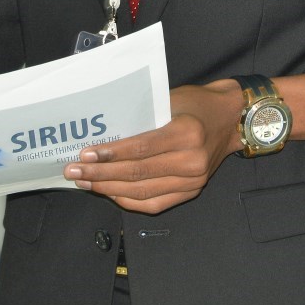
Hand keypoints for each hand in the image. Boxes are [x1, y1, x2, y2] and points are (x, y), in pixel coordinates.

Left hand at [64, 80, 241, 214]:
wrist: (230, 118)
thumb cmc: (195, 103)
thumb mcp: (169, 100)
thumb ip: (141, 119)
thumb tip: (102, 135)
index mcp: (186, 132)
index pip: (140, 148)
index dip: (109, 155)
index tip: (84, 156)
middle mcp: (192, 160)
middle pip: (137, 174)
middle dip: (101, 175)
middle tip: (74, 173)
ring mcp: (194, 181)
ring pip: (143, 192)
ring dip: (110, 190)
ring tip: (86, 183)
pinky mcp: (192, 192)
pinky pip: (155, 204)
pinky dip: (129, 200)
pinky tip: (109, 193)